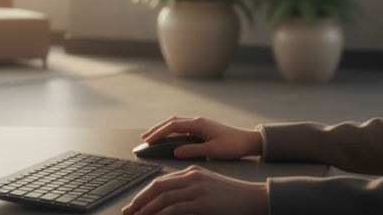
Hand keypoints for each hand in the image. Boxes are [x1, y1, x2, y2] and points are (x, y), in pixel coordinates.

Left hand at [121, 165, 267, 214]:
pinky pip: (174, 209)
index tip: (134, 204)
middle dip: (139, 200)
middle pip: (157, 186)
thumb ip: (188, 192)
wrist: (253, 198)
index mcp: (192, 171)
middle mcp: (192, 176)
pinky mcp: (202, 202)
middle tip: (128, 212)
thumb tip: (169, 204)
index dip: (144, 193)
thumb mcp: (207, 188)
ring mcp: (197, 188)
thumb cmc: (232, 196)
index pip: (161, 181)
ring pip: (162, 198)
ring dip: (146, 210)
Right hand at [141, 116, 262, 159]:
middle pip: (172, 121)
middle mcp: (198, 121)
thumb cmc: (233, 146)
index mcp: (199, 124)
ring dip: (163, 129)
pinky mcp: (203, 128)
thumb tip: (176, 151)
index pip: (173, 126)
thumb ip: (193, 150)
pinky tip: (169, 137)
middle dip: (157, 129)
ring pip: (177, 123)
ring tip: (152, 136)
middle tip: (144, 137)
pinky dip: (172, 131)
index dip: (159, 133)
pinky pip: (183, 127)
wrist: (248, 141)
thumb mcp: (212, 151)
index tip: (148, 140)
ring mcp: (200, 123)